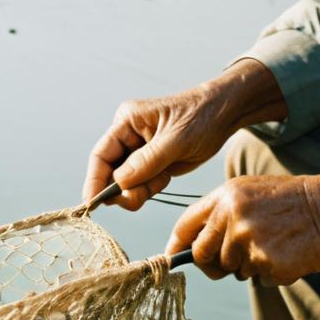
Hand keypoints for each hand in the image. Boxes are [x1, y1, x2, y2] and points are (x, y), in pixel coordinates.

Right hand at [81, 59, 285, 210]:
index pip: (101, 154)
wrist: (226, 115)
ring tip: (161, 179)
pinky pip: (142, 185)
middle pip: (111, 172)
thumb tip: (119, 182)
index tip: (93, 204)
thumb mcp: (176, 138)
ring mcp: (140, 151)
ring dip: (139, 190)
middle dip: (122, 189)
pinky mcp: (153, 163)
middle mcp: (129, 135)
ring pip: (126, 183)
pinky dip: (151, 188)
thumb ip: (147, 161)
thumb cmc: (202, 116)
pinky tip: (166, 177)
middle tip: (136, 199)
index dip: (95, 180)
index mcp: (127, 121)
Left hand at [165, 174, 319, 285]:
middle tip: (240, 256)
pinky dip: (273, 272)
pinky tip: (290, 252)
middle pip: (201, 255)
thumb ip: (223, 214)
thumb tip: (193, 247)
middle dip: (215, 263)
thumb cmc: (296, 202)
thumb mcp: (253, 193)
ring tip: (276, 242)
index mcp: (227, 196)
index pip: (186, 225)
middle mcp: (232, 216)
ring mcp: (248, 240)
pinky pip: (259, 279)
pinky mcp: (267, 263)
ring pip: (233, 270)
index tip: (173, 258)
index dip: (177, 246)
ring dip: (251, 265)